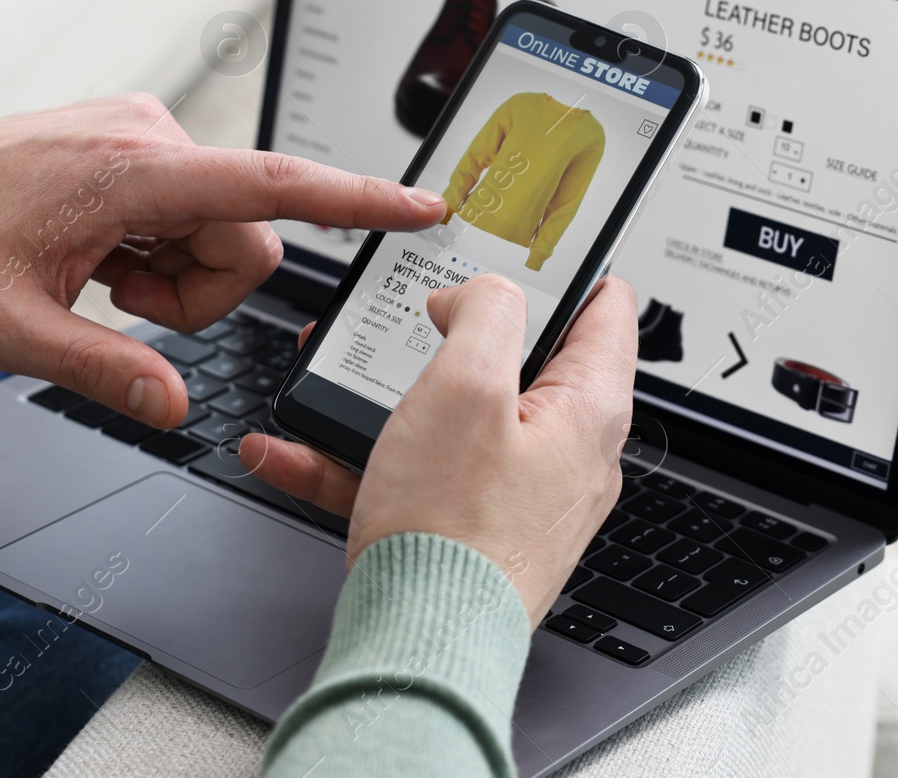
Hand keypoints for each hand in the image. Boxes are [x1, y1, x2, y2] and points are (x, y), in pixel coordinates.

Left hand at [0, 94, 444, 426]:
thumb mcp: (15, 331)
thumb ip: (105, 370)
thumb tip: (173, 404)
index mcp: (132, 172)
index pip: (270, 185)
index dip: (354, 200)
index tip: (420, 206)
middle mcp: (152, 137)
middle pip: (248, 234)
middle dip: (203, 288)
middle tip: (122, 302)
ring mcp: (148, 134)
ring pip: (223, 227)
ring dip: (178, 271)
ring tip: (104, 276)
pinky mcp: (142, 141)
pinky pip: (194, 208)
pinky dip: (162, 247)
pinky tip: (105, 251)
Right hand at [241, 273, 636, 624]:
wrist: (418, 649)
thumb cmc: (453, 530)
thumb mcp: (465, 385)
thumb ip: (485, 312)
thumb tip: (482, 296)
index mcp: (586, 410)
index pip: (606, 310)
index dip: (566, 267)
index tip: (525, 248)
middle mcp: (564, 455)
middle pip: (517, 363)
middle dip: (452, 334)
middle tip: (411, 313)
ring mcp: (517, 498)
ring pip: (451, 422)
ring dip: (385, 398)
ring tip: (327, 383)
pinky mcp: (468, 532)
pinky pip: (414, 477)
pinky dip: (357, 460)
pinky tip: (291, 453)